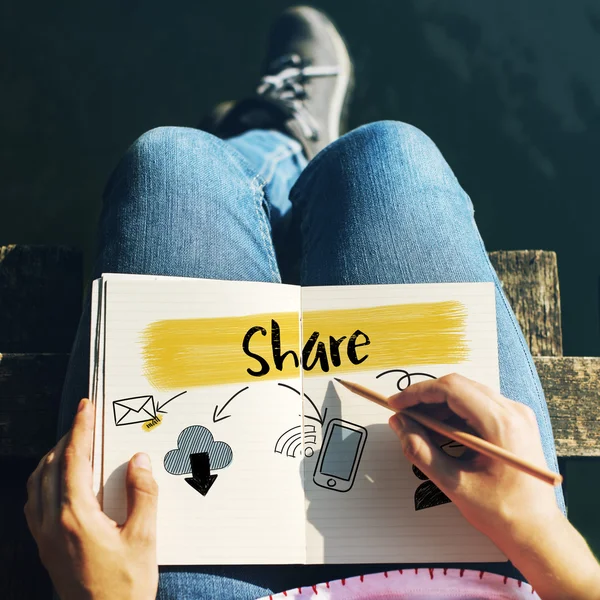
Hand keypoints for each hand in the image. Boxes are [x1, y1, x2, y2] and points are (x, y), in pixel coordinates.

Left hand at [24, 398, 158, 599]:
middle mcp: (52, 523)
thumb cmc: (125, 587)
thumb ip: (143, 495)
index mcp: (76, 517)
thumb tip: (139, 460)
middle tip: (86, 419)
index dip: (81, 429)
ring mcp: (43, 536)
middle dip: (68, 437)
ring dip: (54, 457)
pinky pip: (34, 502)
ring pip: (37, 482)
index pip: (74, 461)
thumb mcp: (143, 539)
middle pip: (52, 466)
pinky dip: (44, 479)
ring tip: (73, 443)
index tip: (86, 407)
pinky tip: (58, 480)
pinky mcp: (44, 547)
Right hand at [387, 373, 561, 547]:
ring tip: (418, 426)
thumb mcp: (453, 483)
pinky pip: (479, 406)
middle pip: (459, 387)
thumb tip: (399, 423)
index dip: (418, 392)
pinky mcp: (516, 422)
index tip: (396, 403)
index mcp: (501, 424)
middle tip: (403, 414)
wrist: (537, 531)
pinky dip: (455, 414)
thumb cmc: (501, 513)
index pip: (452, 389)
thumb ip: (420, 450)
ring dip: (439, 406)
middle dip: (426, 398)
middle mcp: (513, 411)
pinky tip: (440, 432)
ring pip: (468, 394)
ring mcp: (517, 415)